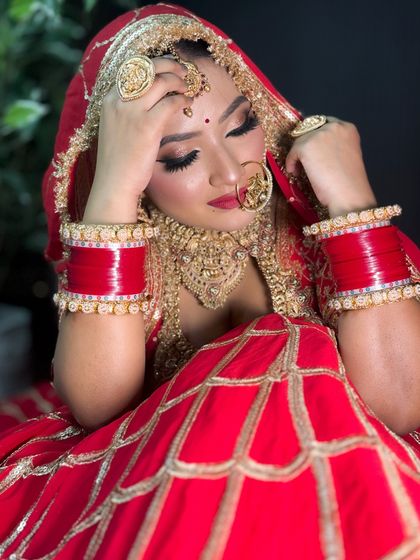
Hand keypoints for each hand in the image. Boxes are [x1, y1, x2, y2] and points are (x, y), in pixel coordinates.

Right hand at [89, 56, 190, 202]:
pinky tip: (187, 103)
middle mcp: (119, 100)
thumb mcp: (115, 128)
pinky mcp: (148, 125)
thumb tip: (151, 100)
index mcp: (109, 99)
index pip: (131, 67)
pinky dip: (183, 99)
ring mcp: (132, 112)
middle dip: (167, 64)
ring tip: (186, 88)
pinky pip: (171, 102)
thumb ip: (127, 111)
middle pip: (147, 66)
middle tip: (181, 69)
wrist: (114, 183)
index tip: (165, 67)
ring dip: (178, 80)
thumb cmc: (117, 161)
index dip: (151, 63)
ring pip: (161, 81)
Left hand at [285, 116, 376, 216]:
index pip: (324, 123)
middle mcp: (335, 126)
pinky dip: (291, 162)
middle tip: (302, 159)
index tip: (310, 148)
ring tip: (300, 170)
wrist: (348, 194)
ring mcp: (320, 134)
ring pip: (300, 140)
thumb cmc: (349, 182)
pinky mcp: (307, 145)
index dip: (314, 135)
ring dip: (297, 155)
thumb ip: (334, 146)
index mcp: (348, 128)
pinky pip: (293, 152)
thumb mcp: (346, 155)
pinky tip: (295, 172)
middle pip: (310, 129)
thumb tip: (316, 149)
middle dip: (304, 143)